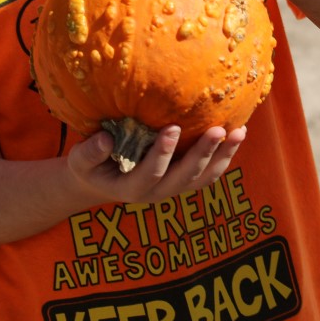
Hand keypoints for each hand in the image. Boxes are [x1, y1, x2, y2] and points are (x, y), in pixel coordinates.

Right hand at [67, 124, 246, 203]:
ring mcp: (174, 190)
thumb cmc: (91, 167)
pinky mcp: (185, 182)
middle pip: (186, 177)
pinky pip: (210, 173)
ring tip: (239, 131)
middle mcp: (157, 194)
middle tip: (217, 130)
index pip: (151, 173)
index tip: (172, 127)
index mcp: (132, 189)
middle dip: (203, 153)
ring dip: (223, 156)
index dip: (163, 153)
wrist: (103, 183)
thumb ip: (90, 152)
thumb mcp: (80, 161)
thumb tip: (105, 138)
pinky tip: (238, 134)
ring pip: (204, 177)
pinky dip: (225, 156)